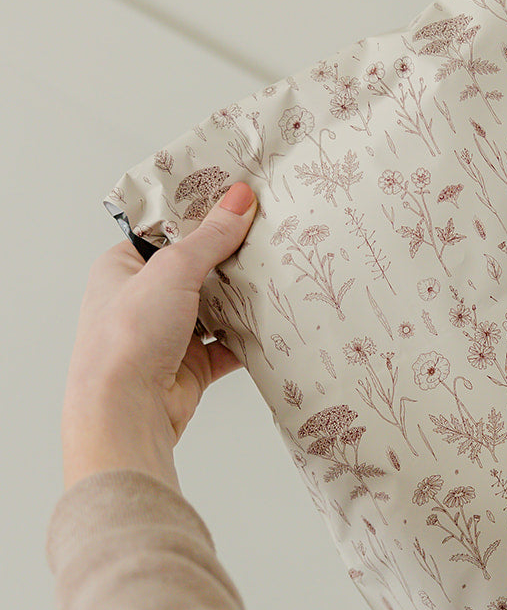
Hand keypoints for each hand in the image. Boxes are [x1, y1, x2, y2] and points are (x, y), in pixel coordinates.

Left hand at [60, 183, 258, 491]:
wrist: (126, 411)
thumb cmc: (128, 336)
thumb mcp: (173, 270)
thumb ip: (211, 236)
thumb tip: (240, 198)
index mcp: (123, 267)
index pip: (167, 230)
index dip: (201, 214)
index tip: (239, 198)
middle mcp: (143, 299)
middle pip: (198, 268)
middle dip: (231, 257)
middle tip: (270, 233)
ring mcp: (168, 334)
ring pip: (216, 307)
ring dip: (243, 298)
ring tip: (279, 271)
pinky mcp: (191, 365)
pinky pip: (228, 344)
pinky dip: (250, 337)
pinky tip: (275, 321)